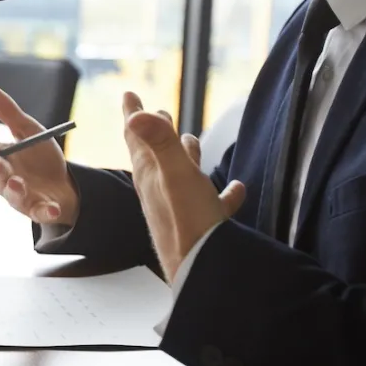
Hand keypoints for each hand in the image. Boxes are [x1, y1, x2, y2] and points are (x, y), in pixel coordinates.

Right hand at [0, 84, 77, 225]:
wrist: (65, 182)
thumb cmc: (40, 157)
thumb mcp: (28, 130)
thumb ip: (7, 112)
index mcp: (3, 159)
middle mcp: (7, 180)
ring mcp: (23, 197)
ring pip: (14, 197)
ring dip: (14, 190)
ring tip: (18, 182)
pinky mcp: (40, 210)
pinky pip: (40, 213)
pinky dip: (45, 212)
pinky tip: (52, 209)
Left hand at [121, 91, 245, 280]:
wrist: (202, 273)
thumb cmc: (189, 223)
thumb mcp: (176, 176)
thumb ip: (159, 143)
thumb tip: (134, 115)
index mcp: (151, 176)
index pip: (136, 137)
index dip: (132, 113)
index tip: (128, 93)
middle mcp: (160, 192)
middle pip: (154, 154)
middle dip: (155, 130)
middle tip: (156, 111)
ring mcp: (179, 210)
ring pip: (180, 176)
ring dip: (185, 156)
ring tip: (192, 141)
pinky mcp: (202, 228)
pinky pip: (212, 204)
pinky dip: (223, 193)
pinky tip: (238, 188)